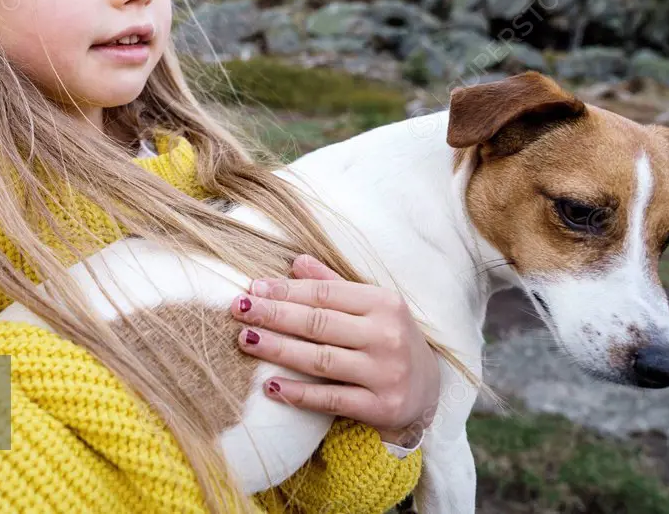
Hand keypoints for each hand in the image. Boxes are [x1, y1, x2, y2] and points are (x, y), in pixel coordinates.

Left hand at [231, 255, 439, 444]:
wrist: (429, 392)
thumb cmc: (390, 340)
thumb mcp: (371, 308)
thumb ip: (334, 285)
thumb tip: (296, 261)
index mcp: (384, 303)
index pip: (326, 293)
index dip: (286, 290)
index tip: (253, 288)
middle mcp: (387, 336)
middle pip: (319, 323)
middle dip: (274, 314)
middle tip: (239, 308)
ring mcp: (386, 373)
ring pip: (321, 359)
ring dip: (278, 349)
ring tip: (245, 340)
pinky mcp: (381, 406)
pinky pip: (331, 398)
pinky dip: (299, 393)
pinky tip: (271, 386)